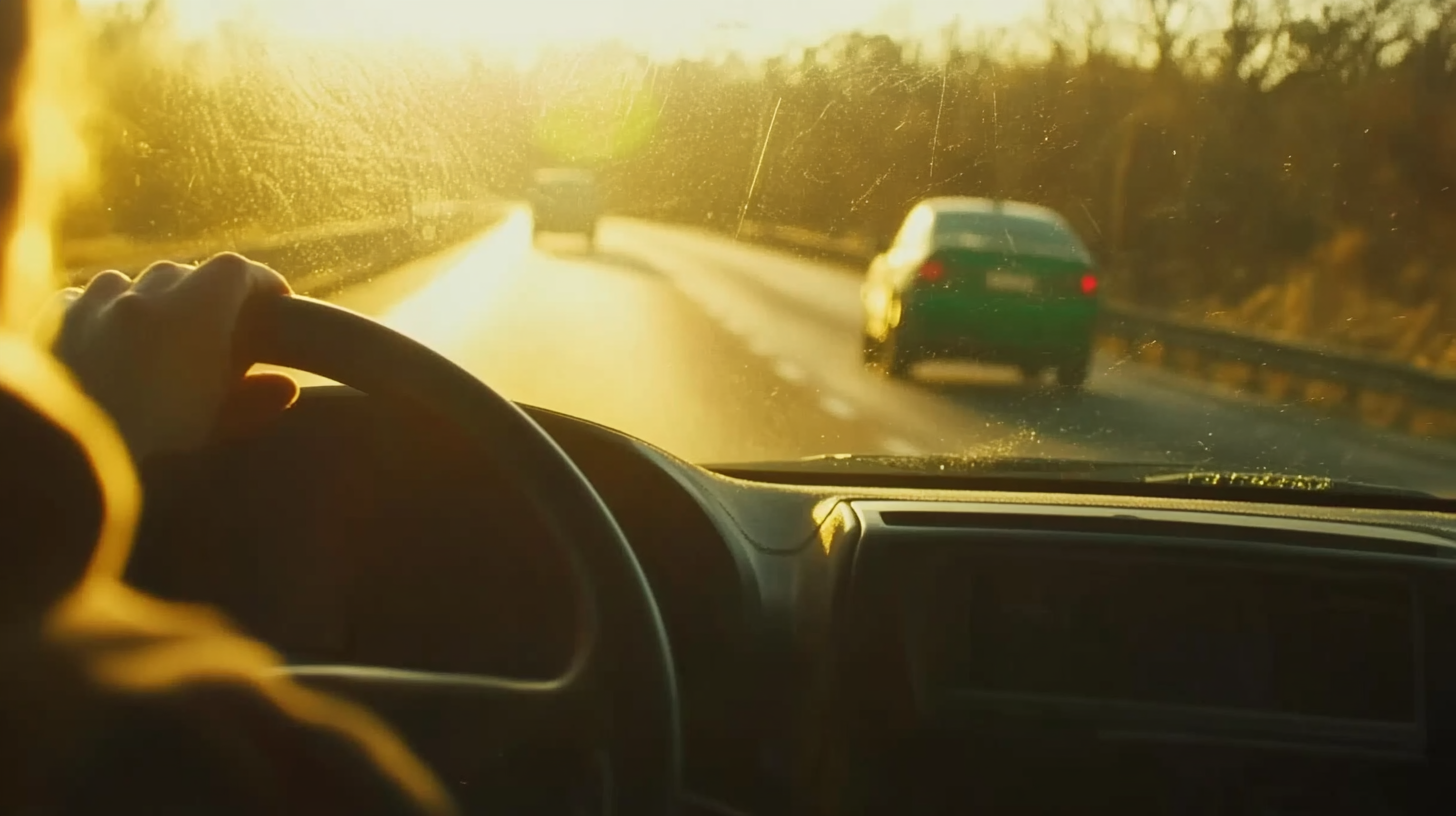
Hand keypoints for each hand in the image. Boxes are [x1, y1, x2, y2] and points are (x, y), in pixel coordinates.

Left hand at [51, 252, 299, 459]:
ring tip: (154, 335)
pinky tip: (104, 341)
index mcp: (196, 309)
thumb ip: (254, 400)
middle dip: (204, 293)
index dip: (261, 281)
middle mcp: (145, 292)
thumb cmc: (149, 438)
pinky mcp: (56, 316)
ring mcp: (95, 300)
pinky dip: (101, 314)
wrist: (65, 446)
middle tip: (215, 325)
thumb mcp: (214, 423)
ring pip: (130, 283)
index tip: (276, 300)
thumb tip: (285, 387)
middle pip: (183, 273)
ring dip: (148, 301)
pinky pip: (84, 300)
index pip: (238, 270)